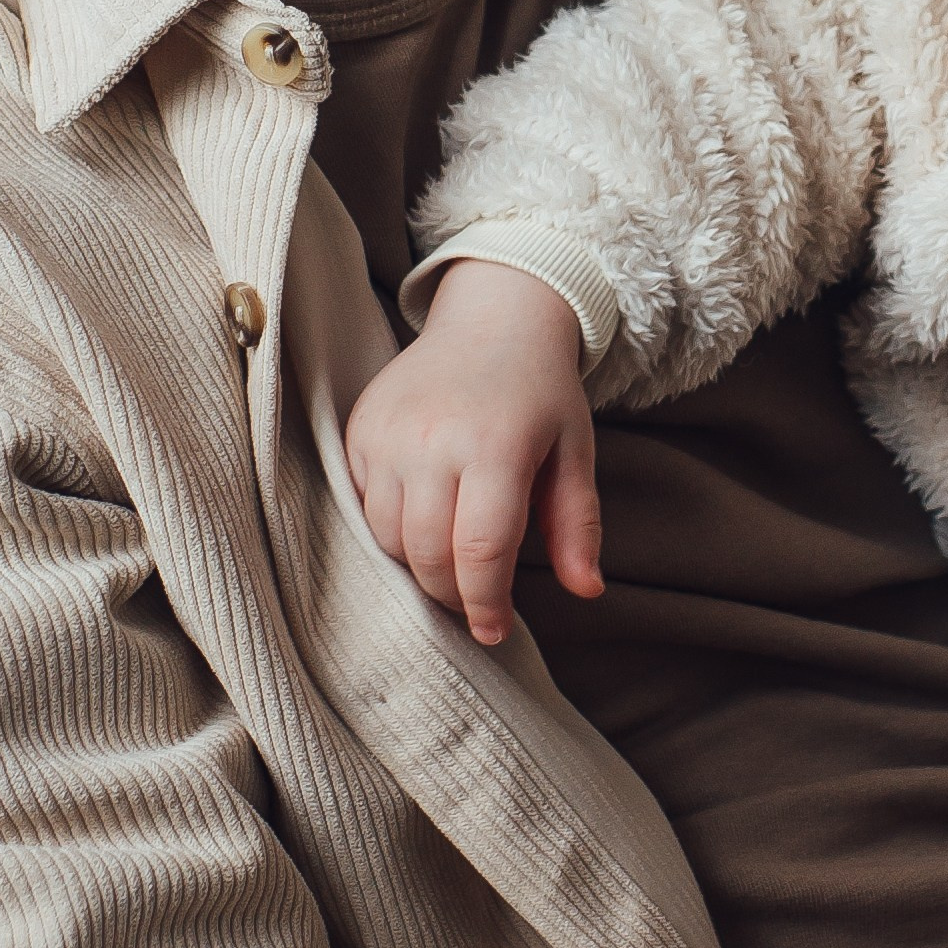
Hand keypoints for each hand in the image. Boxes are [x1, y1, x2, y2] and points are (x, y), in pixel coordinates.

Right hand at [343, 263, 602, 646]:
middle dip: (453, 595)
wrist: (492, 317)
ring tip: (453, 561)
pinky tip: (424, 518)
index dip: (487, 604)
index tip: (496, 630)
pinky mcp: (359, 430)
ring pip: (389, 538)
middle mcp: (433, 441)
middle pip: (429, 555)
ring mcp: (387, 434)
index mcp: (495, 446)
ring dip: (419, 565)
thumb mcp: (574, 451)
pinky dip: (391, 528)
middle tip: (477, 601)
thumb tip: (588, 590)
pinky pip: (363, 506)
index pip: (481, 552)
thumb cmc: (540, 390)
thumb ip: (578, 524)